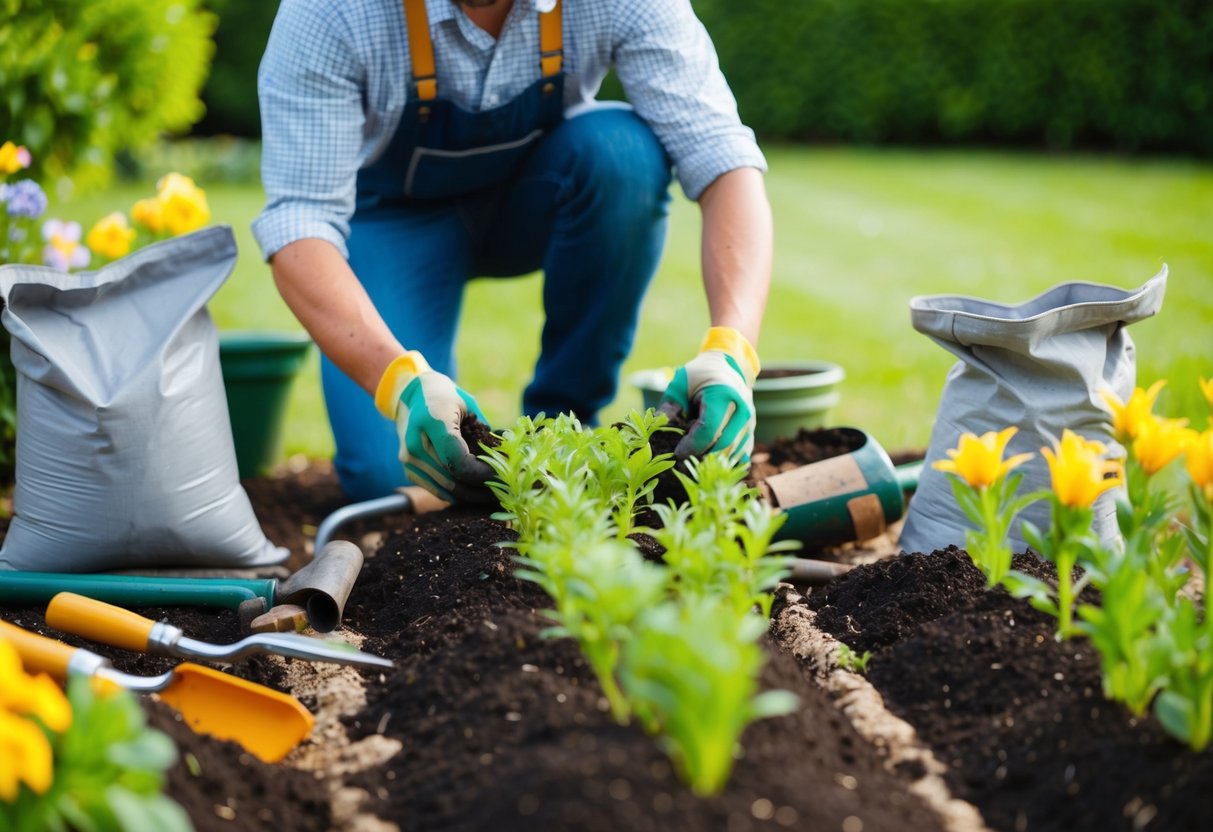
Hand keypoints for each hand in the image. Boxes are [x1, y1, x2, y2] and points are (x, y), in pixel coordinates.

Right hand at [376, 352, 494, 503]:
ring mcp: (409, 458)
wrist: (411, 393)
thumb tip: (506, 459)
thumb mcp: (469, 405)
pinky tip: (474, 493)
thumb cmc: (446, 397)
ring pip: (445, 489)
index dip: (483, 474)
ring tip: (491, 495)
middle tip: (503, 491)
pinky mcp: (408, 469)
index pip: (459, 461)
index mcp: (433, 421)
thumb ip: (485, 432)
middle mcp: (417, 443)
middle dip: (481, 489)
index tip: (501, 474)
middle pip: (453, 480)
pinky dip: (456, 494)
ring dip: (470, 496)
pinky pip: (436, 489)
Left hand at [657, 327, 759, 462]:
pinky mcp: (750, 432)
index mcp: (723, 396)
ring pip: (731, 454)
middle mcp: (742, 410)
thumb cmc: (699, 376)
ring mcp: (750, 422)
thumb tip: (657, 432)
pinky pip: (740, 455)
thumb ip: (669, 408)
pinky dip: (724, 461)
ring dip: (712, 459)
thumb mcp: (679, 386)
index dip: (691, 446)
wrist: (727, 366)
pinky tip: (708, 457)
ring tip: (695, 454)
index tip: (677, 452)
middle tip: (683, 459)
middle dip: (700, 455)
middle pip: (721, 446)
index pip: (708, 431)